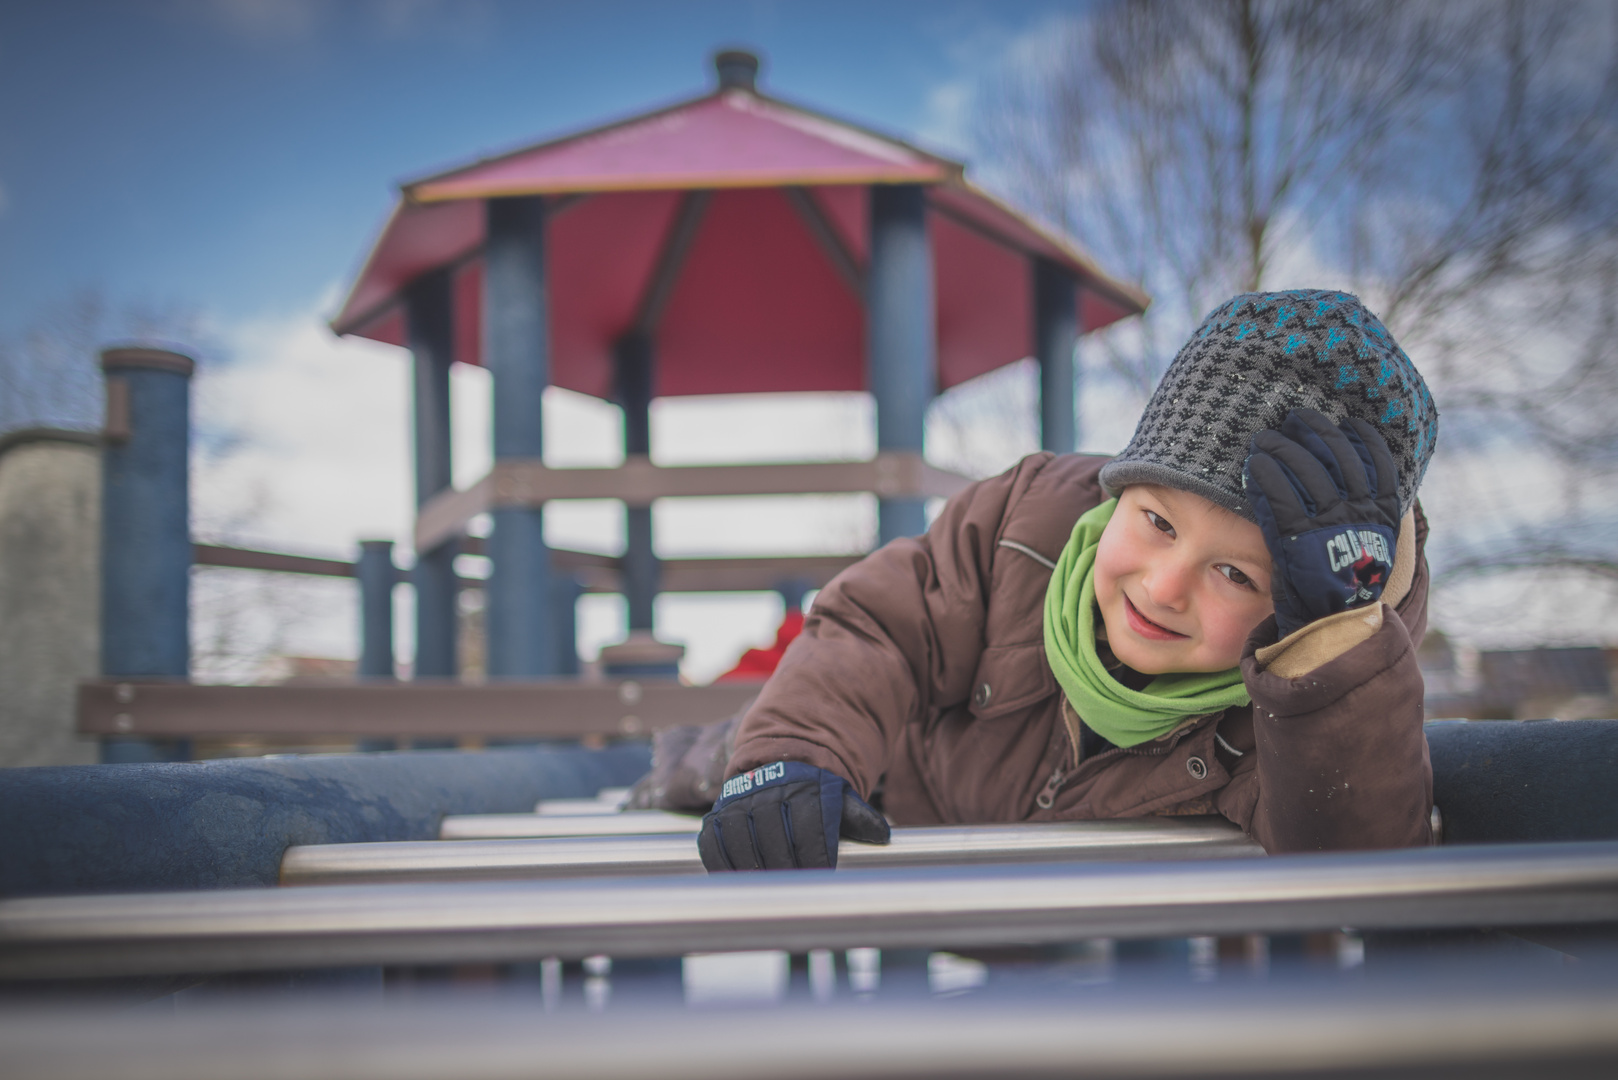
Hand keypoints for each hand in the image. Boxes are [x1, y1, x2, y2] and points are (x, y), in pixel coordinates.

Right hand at [697, 761, 889, 870]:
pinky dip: (722, 864)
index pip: (810, 826)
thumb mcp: (839, 797)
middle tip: (797, 888)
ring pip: (743, 839)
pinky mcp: (718, 813)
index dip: (817, 856)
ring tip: (770, 889)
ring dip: (756, 869)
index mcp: (803, 787)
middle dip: (788, 867)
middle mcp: (768, 790)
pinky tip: (737, 880)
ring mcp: (739, 801)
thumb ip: (859, 817)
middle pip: (775, 835)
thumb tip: (882, 835)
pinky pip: (714, 841)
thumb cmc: (814, 792)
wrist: (776, 766)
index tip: (823, 876)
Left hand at [1243, 407, 1400, 638]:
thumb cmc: (1348, 584)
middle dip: (1315, 432)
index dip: (1360, 437)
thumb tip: (1372, 483)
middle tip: (1296, 418)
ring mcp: (1328, 526)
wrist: (1333, 627)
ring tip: (1266, 437)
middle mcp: (1359, 515)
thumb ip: (1372, 514)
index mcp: (1384, 514)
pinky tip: (1253, 465)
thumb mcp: (1371, 546)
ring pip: (1304, 471)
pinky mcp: (1295, 540)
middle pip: (1336, 457)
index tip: (1346, 421)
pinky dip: (1265, 477)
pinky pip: (1278, 499)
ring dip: (1284, 448)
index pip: (1377, 462)